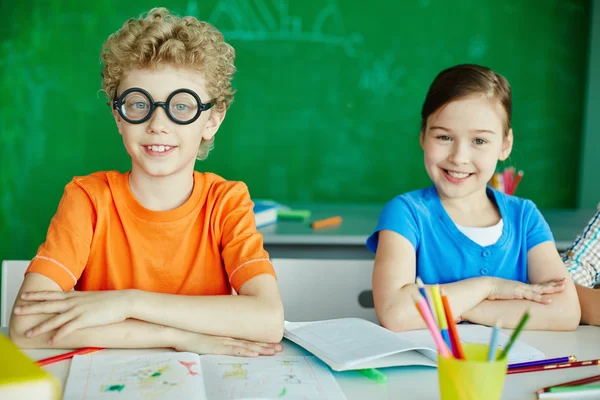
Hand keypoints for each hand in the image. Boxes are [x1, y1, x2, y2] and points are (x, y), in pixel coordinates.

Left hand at [13, 290, 132, 343]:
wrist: (124, 301)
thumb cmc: (110, 301)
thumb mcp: (92, 298)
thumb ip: (80, 301)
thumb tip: (73, 304)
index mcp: (75, 296)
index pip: (51, 294)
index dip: (37, 295)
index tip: (24, 296)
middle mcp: (73, 302)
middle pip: (48, 305)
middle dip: (31, 308)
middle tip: (16, 310)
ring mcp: (79, 311)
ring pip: (55, 319)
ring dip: (41, 327)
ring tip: (29, 333)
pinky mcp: (85, 320)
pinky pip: (68, 328)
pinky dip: (59, 335)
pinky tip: (51, 340)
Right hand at [174, 330, 283, 356]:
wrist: (179, 332)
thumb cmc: (192, 335)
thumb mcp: (209, 336)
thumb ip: (219, 340)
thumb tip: (229, 343)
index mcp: (227, 335)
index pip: (248, 339)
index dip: (262, 341)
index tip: (273, 343)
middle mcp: (228, 338)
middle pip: (251, 342)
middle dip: (266, 346)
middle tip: (280, 348)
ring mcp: (223, 342)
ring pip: (246, 346)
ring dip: (261, 349)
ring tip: (273, 351)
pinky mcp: (216, 348)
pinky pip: (233, 350)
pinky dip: (245, 352)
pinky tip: (254, 354)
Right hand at [487, 277, 566, 303]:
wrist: (487, 286)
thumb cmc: (494, 290)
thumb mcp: (506, 292)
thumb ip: (513, 294)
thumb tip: (516, 297)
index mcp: (522, 287)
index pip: (538, 285)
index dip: (548, 284)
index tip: (557, 282)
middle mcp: (524, 287)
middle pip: (542, 285)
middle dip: (555, 284)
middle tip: (565, 282)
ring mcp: (522, 289)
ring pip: (541, 289)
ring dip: (552, 289)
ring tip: (563, 288)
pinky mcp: (518, 293)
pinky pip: (532, 297)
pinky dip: (541, 299)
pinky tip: (549, 301)